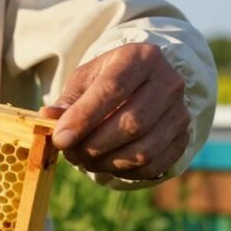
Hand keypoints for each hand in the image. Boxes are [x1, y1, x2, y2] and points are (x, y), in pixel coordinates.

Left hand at [41, 43, 189, 180]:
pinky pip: (154, 165)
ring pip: (144, 150)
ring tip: (84, 159)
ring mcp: (180, 112)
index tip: (60, 139)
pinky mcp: (183, 137)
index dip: (84, 118)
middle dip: (93, 145)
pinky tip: (105, 164)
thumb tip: (47, 117)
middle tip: (70, 153)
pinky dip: (124, 172)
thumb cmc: (105, 81)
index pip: (113, 89)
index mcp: (141, 58)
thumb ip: (67, 100)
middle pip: (132, 123)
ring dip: (107, 162)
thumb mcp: (84, 80)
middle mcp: (169, 82)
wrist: (142, 84)